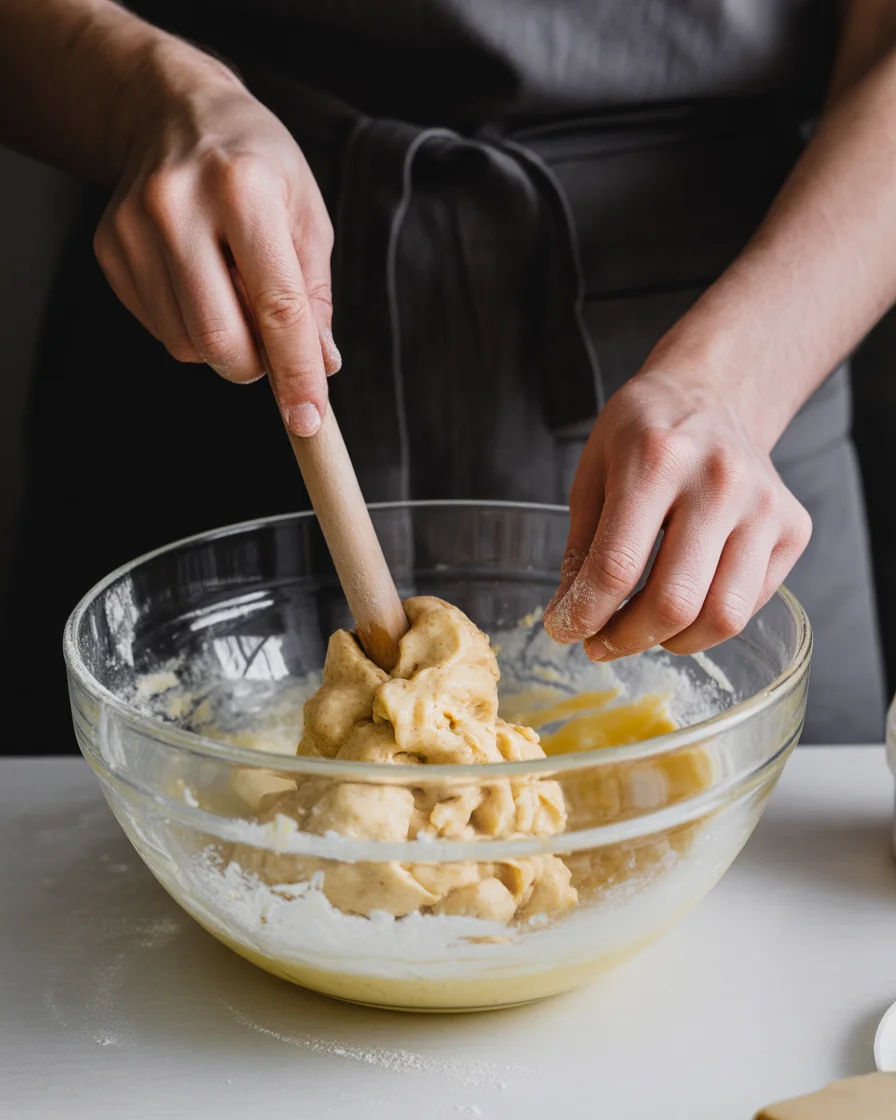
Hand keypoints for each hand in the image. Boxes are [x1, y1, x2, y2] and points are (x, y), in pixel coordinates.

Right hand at [93, 51, 338, 435]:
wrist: (174, 113)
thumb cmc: (256, 164)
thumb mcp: (305, 212)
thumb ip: (314, 294)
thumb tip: (321, 365)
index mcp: (243, 191)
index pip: (277, 308)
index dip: (297, 373)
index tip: (309, 420)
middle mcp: (179, 209)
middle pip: (221, 340)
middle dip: (256, 368)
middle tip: (272, 347)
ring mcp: (135, 230)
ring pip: (188, 345)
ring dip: (224, 347)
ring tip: (236, 296)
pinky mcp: (110, 249)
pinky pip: (160, 330)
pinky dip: (192, 329)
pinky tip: (202, 285)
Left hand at [543, 367, 811, 658]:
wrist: (714, 393)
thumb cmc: (644, 433)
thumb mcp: (592, 474)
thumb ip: (580, 549)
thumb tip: (568, 621)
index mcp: (657, 459)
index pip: (617, 565)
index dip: (585, 614)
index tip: (565, 630)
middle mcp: (719, 481)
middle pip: (674, 601)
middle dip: (626, 639)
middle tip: (600, 642)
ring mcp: (765, 507)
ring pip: (722, 617)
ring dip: (671, 642)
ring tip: (641, 631)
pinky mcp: (793, 529)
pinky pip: (749, 605)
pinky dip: (708, 623)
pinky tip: (682, 605)